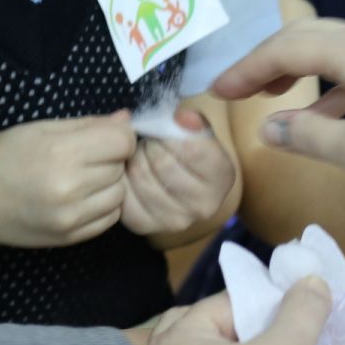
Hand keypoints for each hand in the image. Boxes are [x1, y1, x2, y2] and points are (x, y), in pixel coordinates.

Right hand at [0, 113, 135, 247]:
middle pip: (121, 167)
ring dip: (109, 183)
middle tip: (85, 157)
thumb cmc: (3, 156)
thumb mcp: (41, 129)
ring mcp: (71, 217)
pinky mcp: (71, 238)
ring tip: (83, 177)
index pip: (122, 142)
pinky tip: (82, 197)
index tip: (102, 137)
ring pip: (120, 194)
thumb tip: (126, 119)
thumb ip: (87, 124)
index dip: (117, 135)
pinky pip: (110, 219)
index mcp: (61, 153)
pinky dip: (103, 205)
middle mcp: (70, 188)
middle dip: (110, 158)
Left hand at [121, 110, 236, 237]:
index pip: (191, 149)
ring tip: (141, 154)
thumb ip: (193, 121)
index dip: (172, 132)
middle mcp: (203, 206)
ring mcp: (174, 221)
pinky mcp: (145, 225)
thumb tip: (181, 118)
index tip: (167, 128)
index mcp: (222, 178)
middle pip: (163, 163)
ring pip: (141, 175)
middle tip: (151, 141)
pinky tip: (130, 172)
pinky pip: (124, 193)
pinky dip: (123, 176)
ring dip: (135, 158)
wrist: (180, 184)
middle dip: (151, 144)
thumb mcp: (198, 132)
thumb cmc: (190, 152)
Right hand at [213, 21, 344, 196]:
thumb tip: (270, 128)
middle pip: (306, 37)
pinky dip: (327, 86)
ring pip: (331, 50)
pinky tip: (318, 116)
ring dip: (296, 70)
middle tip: (237, 87)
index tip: (218, 89)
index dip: (247, 68)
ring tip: (270, 97)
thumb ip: (309, 137)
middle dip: (267, 60)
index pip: (287, 48)